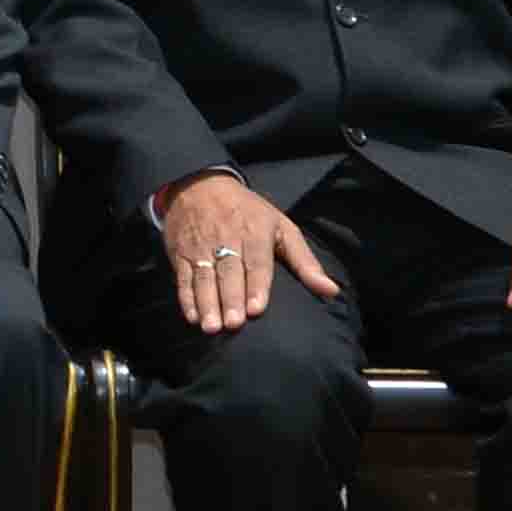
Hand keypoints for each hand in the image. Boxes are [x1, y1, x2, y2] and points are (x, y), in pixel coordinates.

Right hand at [158, 169, 327, 337]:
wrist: (198, 183)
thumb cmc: (248, 211)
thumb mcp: (280, 226)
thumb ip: (304, 261)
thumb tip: (331, 290)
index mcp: (254, 231)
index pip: (256, 261)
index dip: (256, 285)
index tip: (256, 309)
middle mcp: (226, 238)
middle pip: (228, 272)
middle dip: (231, 298)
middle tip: (234, 324)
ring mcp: (200, 246)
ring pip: (204, 276)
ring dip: (207, 302)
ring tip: (212, 327)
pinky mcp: (180, 252)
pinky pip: (183, 277)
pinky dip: (186, 297)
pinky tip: (193, 316)